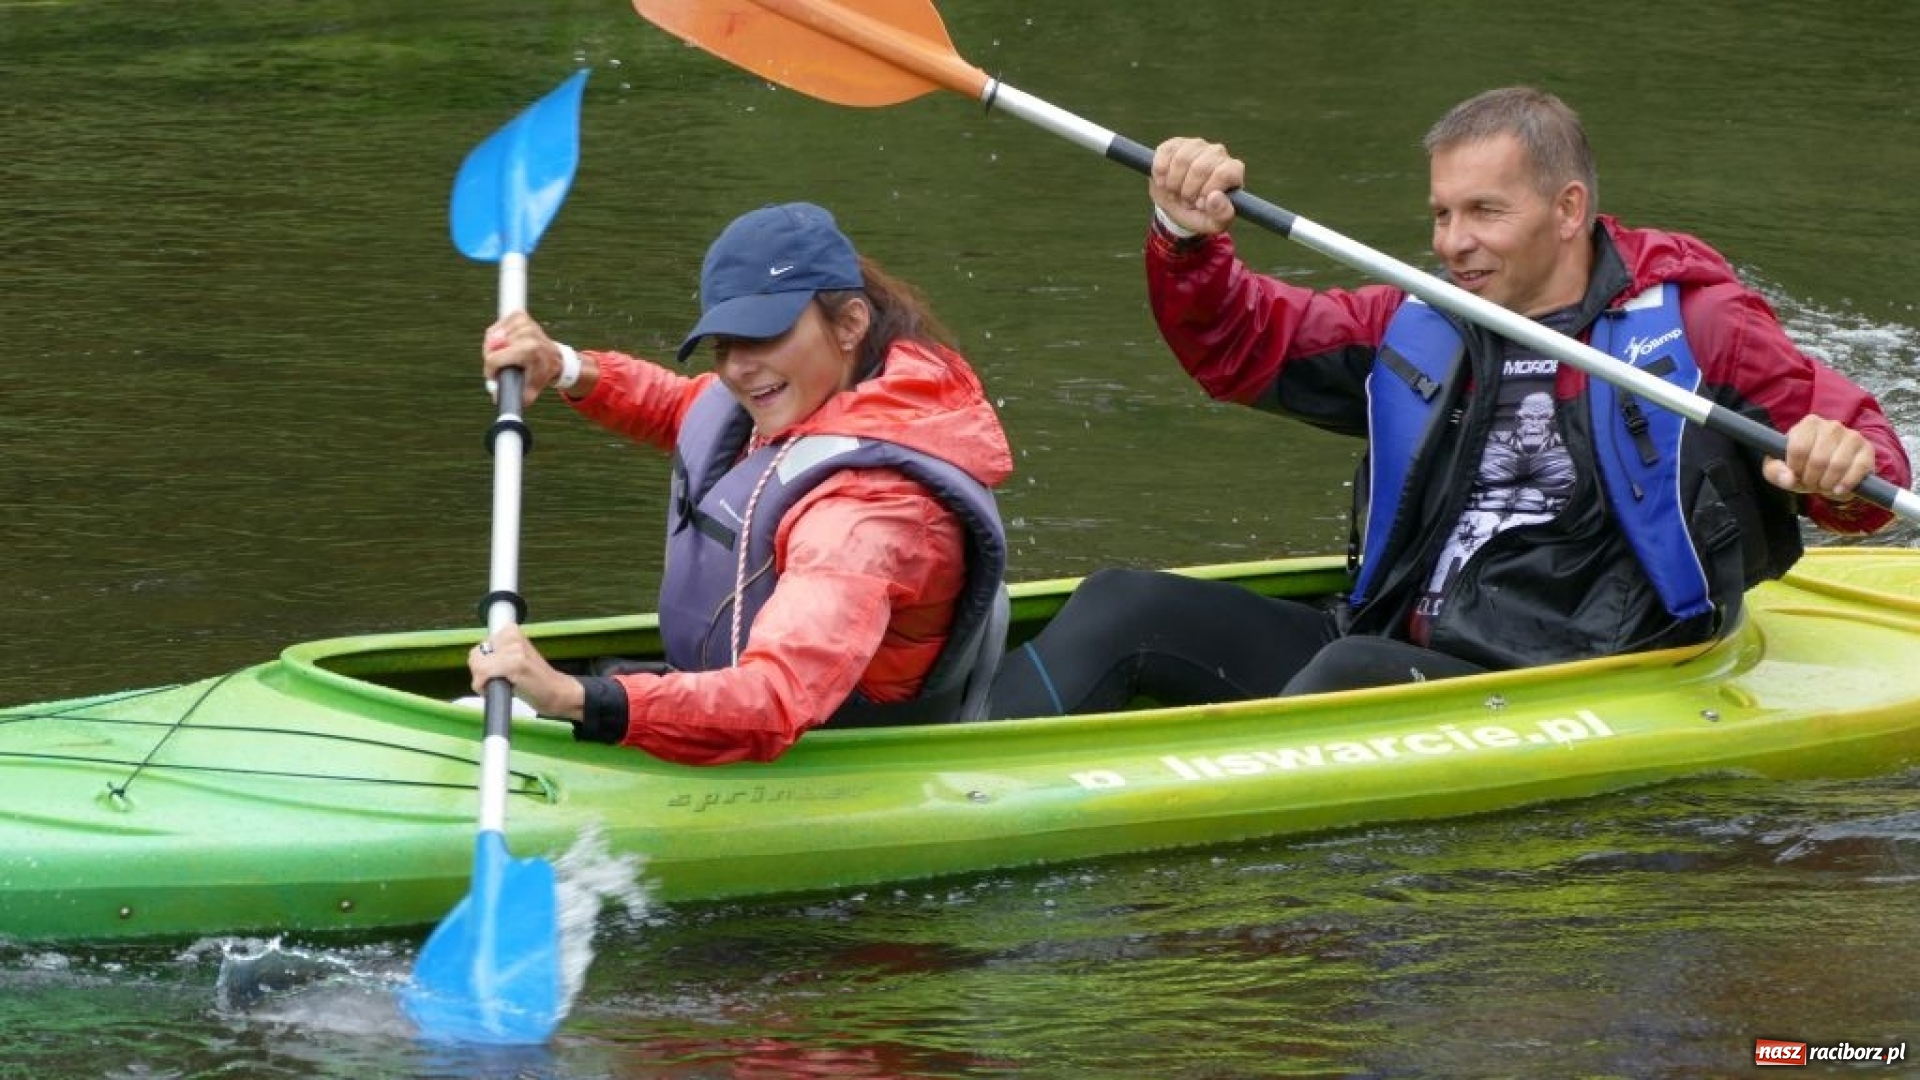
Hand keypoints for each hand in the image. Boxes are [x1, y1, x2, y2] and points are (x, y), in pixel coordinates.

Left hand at [469, 623, 585, 719]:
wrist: (557, 691)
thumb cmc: (535, 678)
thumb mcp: (516, 656)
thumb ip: (497, 651)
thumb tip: (474, 658)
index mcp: (511, 631)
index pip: (479, 648)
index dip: (486, 664)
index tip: (501, 671)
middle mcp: (512, 636)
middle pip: (475, 656)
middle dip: (483, 673)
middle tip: (503, 680)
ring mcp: (514, 650)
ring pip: (477, 666)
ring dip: (485, 682)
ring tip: (506, 685)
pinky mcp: (514, 664)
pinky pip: (483, 676)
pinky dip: (485, 688)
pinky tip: (504, 690)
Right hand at [483, 311, 585, 407]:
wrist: (555, 358)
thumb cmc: (541, 375)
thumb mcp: (530, 392)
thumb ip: (515, 398)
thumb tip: (497, 399)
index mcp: (529, 350)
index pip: (494, 359)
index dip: (489, 371)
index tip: (493, 376)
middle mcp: (527, 333)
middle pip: (490, 347)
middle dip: (491, 359)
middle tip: (501, 366)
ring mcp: (523, 322)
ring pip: (491, 337)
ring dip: (494, 348)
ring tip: (508, 355)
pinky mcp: (519, 315)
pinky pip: (496, 328)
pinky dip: (496, 337)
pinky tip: (507, 344)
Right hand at [1150, 137, 1245, 236]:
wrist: (1176, 206)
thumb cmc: (1200, 214)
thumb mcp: (1214, 223)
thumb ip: (1222, 215)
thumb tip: (1215, 197)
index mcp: (1232, 170)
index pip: (1225, 173)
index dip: (1208, 190)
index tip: (1200, 203)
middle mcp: (1217, 153)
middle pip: (1201, 167)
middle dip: (1188, 191)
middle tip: (1186, 200)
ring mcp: (1196, 145)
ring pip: (1181, 160)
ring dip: (1173, 183)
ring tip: (1176, 191)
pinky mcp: (1175, 144)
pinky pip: (1165, 154)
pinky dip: (1160, 173)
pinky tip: (1164, 181)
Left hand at [1762, 414, 1876, 500]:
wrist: (1828, 473)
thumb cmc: (1802, 467)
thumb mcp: (1781, 469)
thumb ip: (1775, 472)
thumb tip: (1788, 478)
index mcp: (1808, 425)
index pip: (1798, 448)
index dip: (1796, 468)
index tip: (1796, 474)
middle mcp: (1832, 426)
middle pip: (1818, 459)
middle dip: (1812, 479)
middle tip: (1811, 483)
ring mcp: (1852, 436)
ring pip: (1837, 465)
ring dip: (1827, 483)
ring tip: (1823, 485)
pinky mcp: (1867, 450)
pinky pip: (1858, 469)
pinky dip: (1846, 484)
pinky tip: (1838, 489)